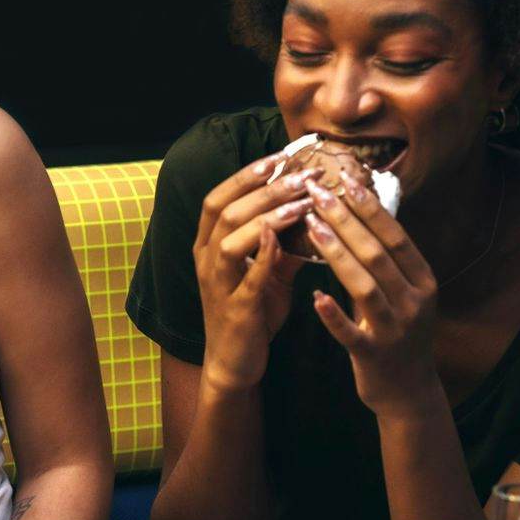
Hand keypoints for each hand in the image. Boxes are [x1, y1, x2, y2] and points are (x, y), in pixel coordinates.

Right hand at [192, 157, 315, 393]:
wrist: (235, 362)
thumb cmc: (251, 312)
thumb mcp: (268, 270)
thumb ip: (283, 241)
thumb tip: (313, 209)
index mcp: (208, 246)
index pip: (218, 197)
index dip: (246, 175)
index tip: (278, 157)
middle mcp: (206, 261)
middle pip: (226, 211)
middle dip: (265, 189)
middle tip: (302, 174)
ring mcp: (217, 285)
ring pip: (231, 239)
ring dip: (267, 216)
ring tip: (302, 202)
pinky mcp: (235, 310)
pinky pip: (246, 278)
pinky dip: (263, 255)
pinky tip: (284, 238)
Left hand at [300, 175, 440, 417]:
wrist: (408, 392)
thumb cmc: (399, 333)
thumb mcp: (405, 293)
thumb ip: (389, 259)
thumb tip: (366, 209)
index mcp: (423, 281)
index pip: (395, 237)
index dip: (370, 208)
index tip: (345, 180)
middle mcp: (414, 302)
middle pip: (378, 255)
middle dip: (346, 220)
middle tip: (318, 192)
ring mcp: (396, 331)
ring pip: (365, 287)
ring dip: (337, 254)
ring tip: (312, 227)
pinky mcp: (374, 356)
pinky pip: (351, 333)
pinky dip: (333, 315)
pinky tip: (315, 297)